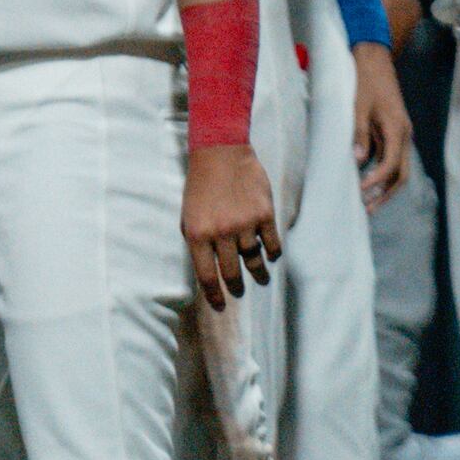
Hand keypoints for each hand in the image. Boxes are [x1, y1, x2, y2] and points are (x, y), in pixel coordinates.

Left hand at [185, 143, 280, 304]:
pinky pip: (271, 243)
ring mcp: (245, 224)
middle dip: (236, 286)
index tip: (220, 305)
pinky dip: (271, 253)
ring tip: (259, 278)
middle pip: (231, 272)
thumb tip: (207, 267)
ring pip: (254, 259)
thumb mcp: (188, 214)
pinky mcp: (264, 215)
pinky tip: (270, 255)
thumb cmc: (200, 185)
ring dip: (257, 272)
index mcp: (197, 234)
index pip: (206, 275)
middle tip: (239, 291)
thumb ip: (197, 240)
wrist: (220, 153)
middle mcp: (221, 233)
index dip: (213, 295)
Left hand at [348, 42, 413, 205]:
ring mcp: (399, 133)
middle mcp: (403, 134)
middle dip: (386, 193)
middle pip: (401, 173)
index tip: (361, 192)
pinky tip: (364, 179)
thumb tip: (359, 161)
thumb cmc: (364, 80)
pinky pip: (389, 155)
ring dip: (383, 185)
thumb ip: (359, 134)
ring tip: (366, 201)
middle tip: (368, 209)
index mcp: (397, 129)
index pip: (391, 165)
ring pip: (397, 166)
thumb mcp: (358, 106)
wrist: (374, 58)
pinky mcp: (392, 130)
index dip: (377, 181)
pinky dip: (379, 170)